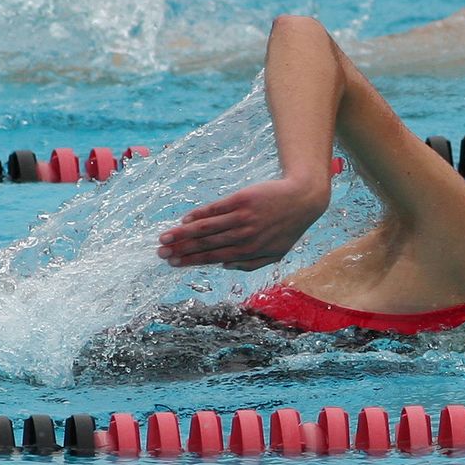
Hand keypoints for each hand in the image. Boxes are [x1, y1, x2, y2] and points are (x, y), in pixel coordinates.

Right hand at [157, 177, 328, 270]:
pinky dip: (200, 214)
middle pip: (207, 244)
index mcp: (250, 251)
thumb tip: (224, 265)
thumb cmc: (287, 227)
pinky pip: (217, 209)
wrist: (303, 198)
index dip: (192, 260)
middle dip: (182, 249)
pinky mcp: (243, 199)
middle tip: (161, 253)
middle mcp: (244, 236)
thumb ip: (251, 263)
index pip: (214, 257)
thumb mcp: (275, 253)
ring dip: (184, 233)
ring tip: (166, 237)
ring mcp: (243, 217)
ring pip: (208, 228)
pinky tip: (186, 219)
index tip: (173, 263)